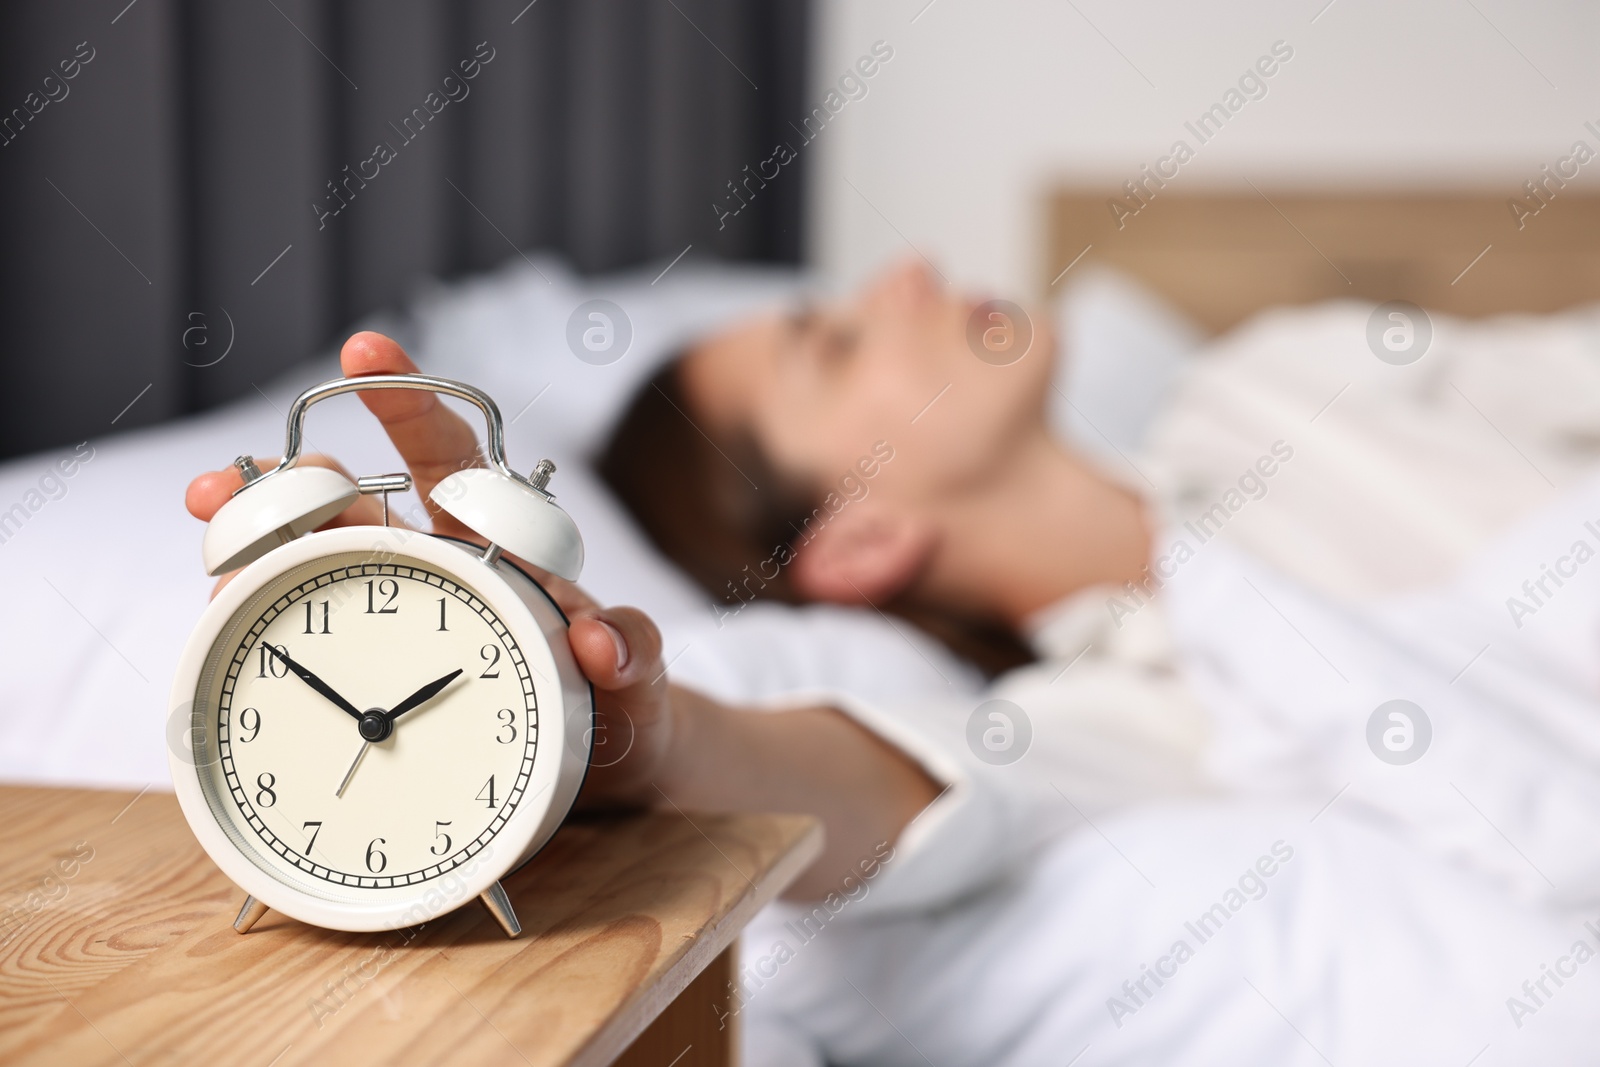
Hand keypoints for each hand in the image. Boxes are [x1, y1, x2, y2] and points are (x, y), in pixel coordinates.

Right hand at [184, 332, 676, 807]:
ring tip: (213, 551)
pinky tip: (221, 619)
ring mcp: (396, 619)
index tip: (363, 354)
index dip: (408, 403)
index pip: (450, 456)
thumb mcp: (641, 683)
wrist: (604, 775)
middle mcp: (437, 569)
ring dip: (255, 550)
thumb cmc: (624, 710)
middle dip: (288, 486)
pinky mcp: (372, 676)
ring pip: (312, 564)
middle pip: (351, 506)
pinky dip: (259, 623)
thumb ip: (633, 655)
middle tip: (229, 488)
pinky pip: (308, 636)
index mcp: (499, 546)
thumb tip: (601, 639)